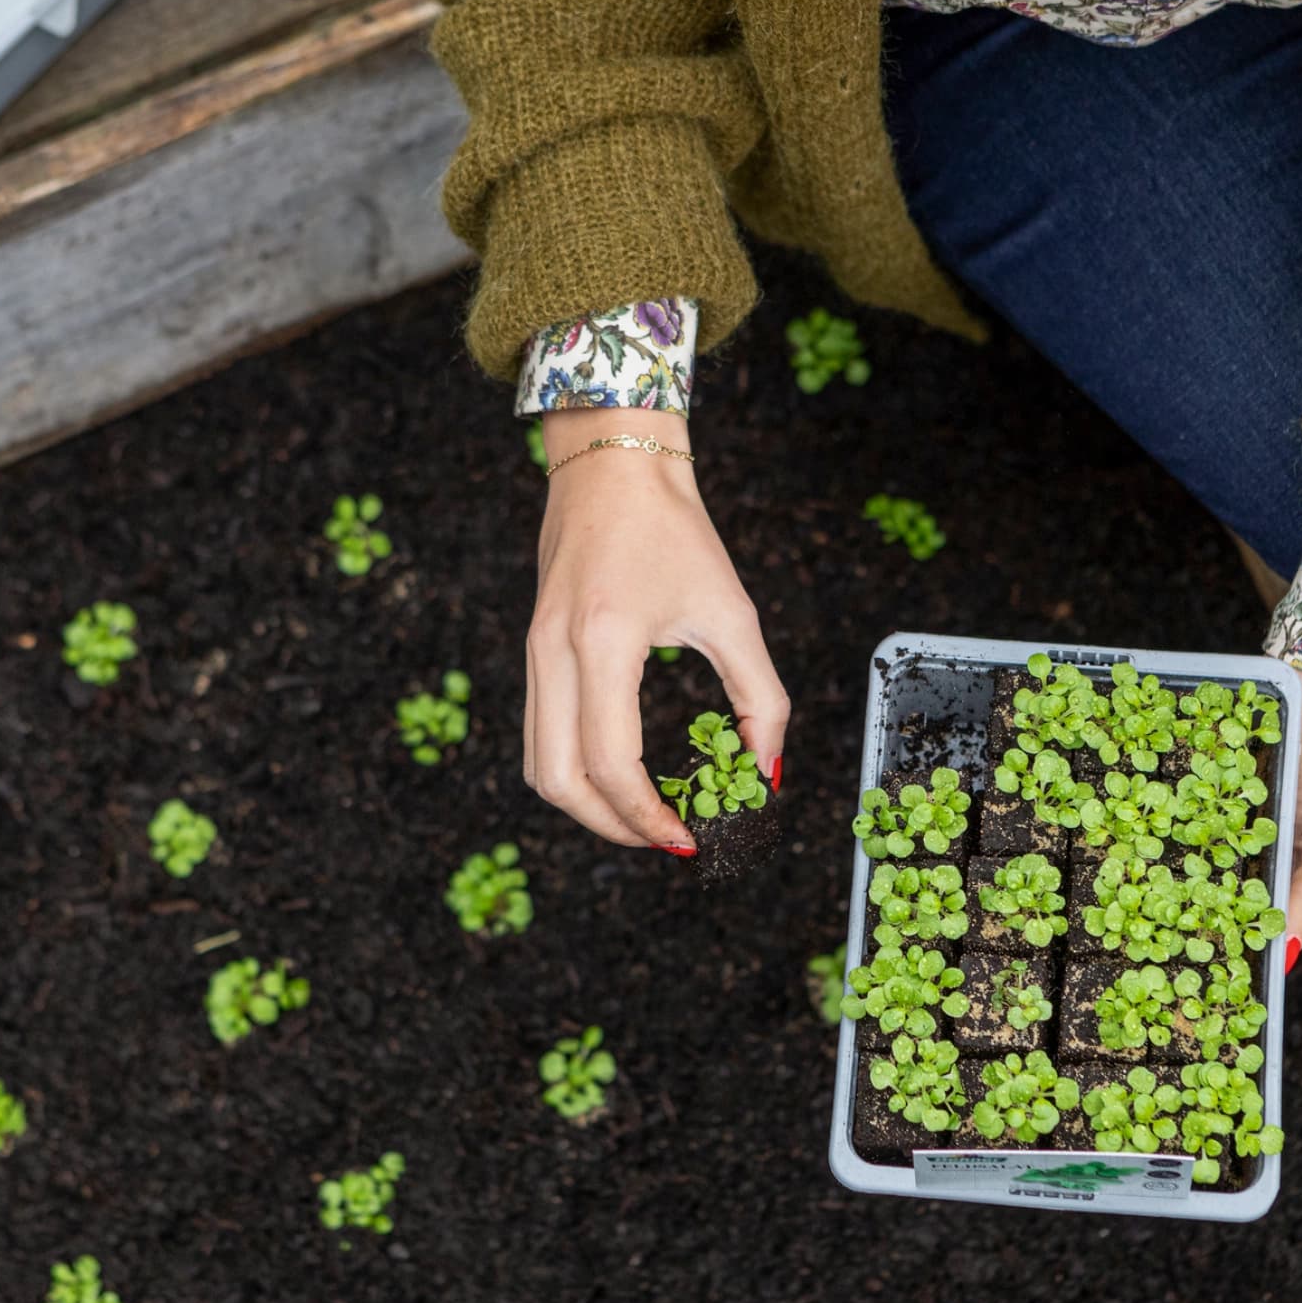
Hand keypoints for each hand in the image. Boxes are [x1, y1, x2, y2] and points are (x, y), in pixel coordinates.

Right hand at [525, 408, 790, 849]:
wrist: (613, 462)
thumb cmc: (675, 528)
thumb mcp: (732, 612)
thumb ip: (759, 698)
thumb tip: (768, 773)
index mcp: (604, 641)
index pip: (610, 763)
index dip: (646, 817)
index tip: (686, 840)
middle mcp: (554, 652)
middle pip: (557, 780)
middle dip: (611, 826)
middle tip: (662, 838)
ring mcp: (534, 651)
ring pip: (536, 765)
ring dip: (585, 806)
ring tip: (641, 814)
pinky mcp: (533, 649)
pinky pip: (538, 734)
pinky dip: (572, 771)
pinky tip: (618, 774)